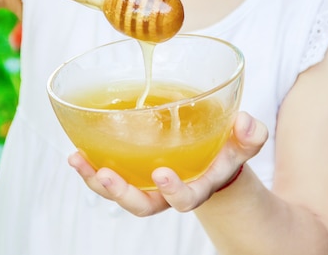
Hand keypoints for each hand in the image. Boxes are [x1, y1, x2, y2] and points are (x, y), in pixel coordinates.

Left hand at [68, 111, 268, 216]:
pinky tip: (77, 153)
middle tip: (106, 175)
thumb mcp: (243, 142)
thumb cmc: (225, 148)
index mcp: (197, 186)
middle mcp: (167, 191)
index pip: (186, 199)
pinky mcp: (132, 172)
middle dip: (122, 194)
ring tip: (78, 160)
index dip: (174, 192)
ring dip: (95, 180)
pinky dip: (90, 167)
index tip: (162, 174)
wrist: (211, 157)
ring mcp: (146, 184)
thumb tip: (246, 122)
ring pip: (119, 192)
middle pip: (142, 205)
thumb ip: (250, 135)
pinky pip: (108, 175)